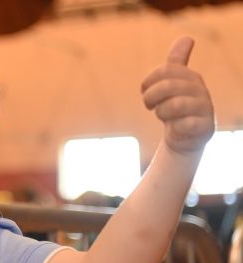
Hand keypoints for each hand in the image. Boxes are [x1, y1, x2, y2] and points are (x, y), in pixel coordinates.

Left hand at [141, 36, 214, 154]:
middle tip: (149, 105)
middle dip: (150, 97)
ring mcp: (206, 109)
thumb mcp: (174, 83)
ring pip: (173, 105)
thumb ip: (177, 62)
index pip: (166, 69)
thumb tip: (187, 37)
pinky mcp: (205, 128)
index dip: (148, 81)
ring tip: (164, 116)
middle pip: (167, 86)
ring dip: (161, 113)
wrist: (186, 136)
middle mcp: (201, 90)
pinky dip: (173, 128)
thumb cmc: (176, 106)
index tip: (144, 89)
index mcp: (191, 77)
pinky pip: (183, 125)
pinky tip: (176, 128)